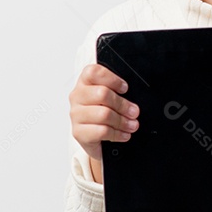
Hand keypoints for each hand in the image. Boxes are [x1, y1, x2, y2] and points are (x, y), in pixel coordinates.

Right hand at [69, 64, 139, 182]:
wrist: (99, 139)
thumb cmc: (107, 113)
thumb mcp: (115, 97)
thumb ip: (121, 92)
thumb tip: (134, 100)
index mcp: (85, 82)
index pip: (93, 72)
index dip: (112, 79)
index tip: (125, 89)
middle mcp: (77, 96)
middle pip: (102, 94)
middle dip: (123, 104)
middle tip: (134, 112)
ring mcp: (76, 114)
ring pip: (103, 114)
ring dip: (122, 121)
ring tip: (132, 125)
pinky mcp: (78, 132)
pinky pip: (102, 131)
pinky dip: (117, 134)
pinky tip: (123, 134)